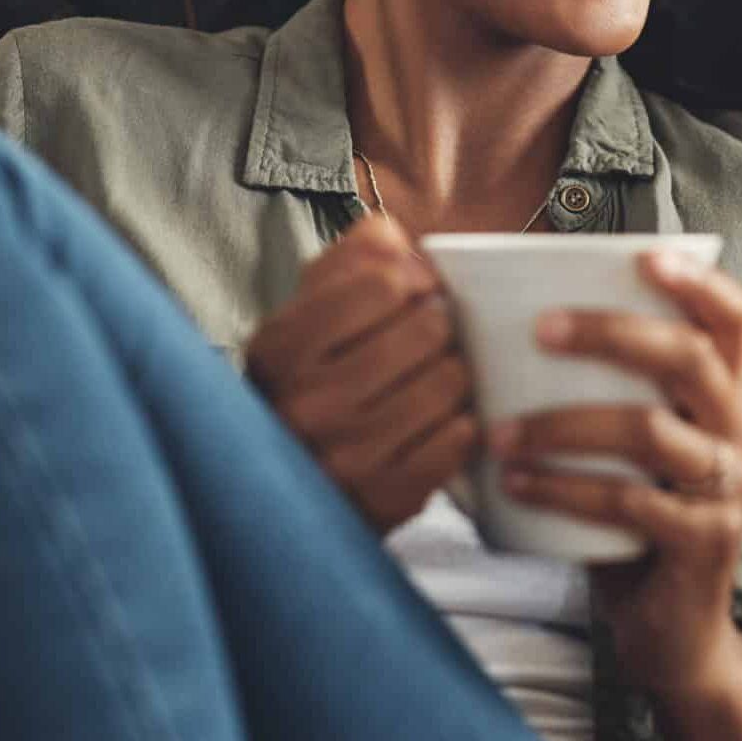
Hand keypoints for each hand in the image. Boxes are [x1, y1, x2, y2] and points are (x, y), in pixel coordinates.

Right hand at [246, 215, 476, 533]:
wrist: (291, 489)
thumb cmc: (316, 376)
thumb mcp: (313, 307)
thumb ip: (354, 255)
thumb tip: (398, 240)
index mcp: (280, 347)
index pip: (383, 281)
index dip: (417, 277)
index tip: (418, 290)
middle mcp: (304, 404)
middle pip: (426, 329)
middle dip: (441, 324)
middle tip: (433, 336)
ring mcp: (343, 458)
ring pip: (448, 381)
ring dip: (455, 373)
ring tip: (435, 376)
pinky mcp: (383, 500)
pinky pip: (458, 438)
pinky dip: (460, 423)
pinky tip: (439, 420)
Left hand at [487, 250, 741, 698]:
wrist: (673, 632)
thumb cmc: (638, 516)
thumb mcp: (637, 445)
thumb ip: (609, 390)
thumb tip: (505, 327)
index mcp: (727, 394)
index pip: (734, 318)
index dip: (697, 281)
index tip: (644, 254)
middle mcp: (740, 431)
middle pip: (690, 358)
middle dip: (613, 333)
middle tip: (543, 328)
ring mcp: (728, 488)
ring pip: (651, 431)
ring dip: (565, 423)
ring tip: (501, 430)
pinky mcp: (702, 542)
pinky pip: (628, 504)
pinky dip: (564, 489)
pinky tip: (516, 484)